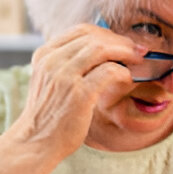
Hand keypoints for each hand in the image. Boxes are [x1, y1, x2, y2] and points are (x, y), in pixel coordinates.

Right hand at [7, 23, 145, 158]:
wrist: (35, 143)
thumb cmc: (48, 116)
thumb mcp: (50, 81)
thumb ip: (67, 64)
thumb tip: (100, 52)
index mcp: (44, 55)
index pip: (81, 30)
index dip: (107, 34)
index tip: (122, 43)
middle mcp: (52, 61)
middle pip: (94, 36)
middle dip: (120, 41)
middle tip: (137, 51)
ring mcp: (64, 76)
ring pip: (102, 48)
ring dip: (125, 52)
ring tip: (137, 60)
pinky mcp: (79, 94)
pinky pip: (109, 71)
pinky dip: (123, 71)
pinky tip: (127, 78)